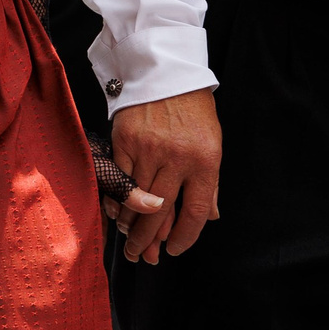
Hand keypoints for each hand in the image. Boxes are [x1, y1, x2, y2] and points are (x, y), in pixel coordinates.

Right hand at [110, 88, 221, 262]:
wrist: (168, 72)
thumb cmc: (194, 110)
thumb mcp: (212, 144)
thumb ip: (210, 184)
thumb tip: (209, 217)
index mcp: (205, 161)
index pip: (195, 212)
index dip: (184, 237)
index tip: (174, 250)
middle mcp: (177, 157)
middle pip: (160, 211)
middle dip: (149, 240)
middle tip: (143, 257)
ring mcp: (148, 148)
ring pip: (137, 198)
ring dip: (131, 225)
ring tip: (128, 242)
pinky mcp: (125, 140)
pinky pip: (118, 178)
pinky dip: (116, 200)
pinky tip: (116, 215)